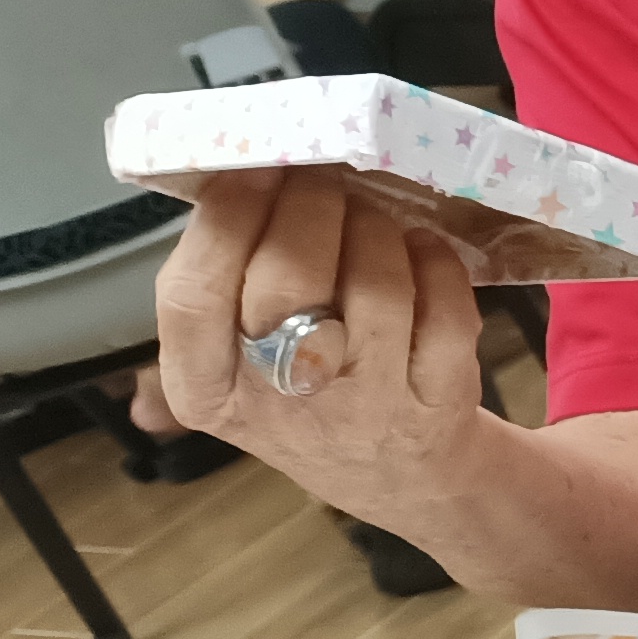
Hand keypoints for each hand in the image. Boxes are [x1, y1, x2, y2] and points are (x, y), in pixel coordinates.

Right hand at [151, 169, 492, 528]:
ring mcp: (366, 408)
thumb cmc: (302, 388)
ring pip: (375, 285)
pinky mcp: (438, 402)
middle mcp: (282, 404)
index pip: (192, 296)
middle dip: (313, 206)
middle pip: (289, 281)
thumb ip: (220, 280)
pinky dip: (436, 263)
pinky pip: (445, 307)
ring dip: (376, 229)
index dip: (227, 218)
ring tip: (370, 218)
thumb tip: (234, 168)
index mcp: (205, 388)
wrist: (398, 473)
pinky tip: (421, 255)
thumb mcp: (232, 360)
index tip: (258, 165)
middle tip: (326, 179)